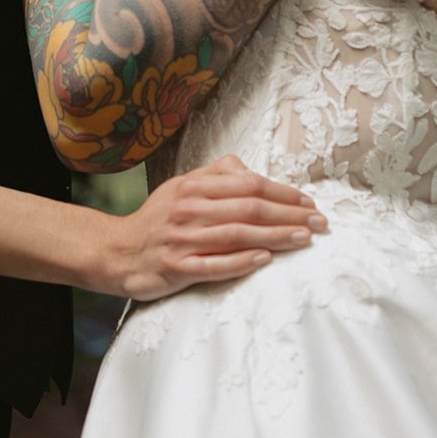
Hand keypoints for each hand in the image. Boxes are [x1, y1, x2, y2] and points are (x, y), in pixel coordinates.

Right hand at [99, 154, 327, 300]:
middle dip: (288, 214)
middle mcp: (189, 209)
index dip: (281, 191)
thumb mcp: (180, 187)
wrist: (117, 251)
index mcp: (193, 186)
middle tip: (319, 222)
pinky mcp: (178, 268)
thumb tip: (248, 169)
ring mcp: (183, 240)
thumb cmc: (157, 220)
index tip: (308, 202)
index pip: (246, 184)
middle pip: (248, 208)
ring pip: (237, 235)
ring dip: (275, 236)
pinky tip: (265, 259)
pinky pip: (215, 265)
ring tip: (304, 238)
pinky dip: (242, 261)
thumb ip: (214, 175)